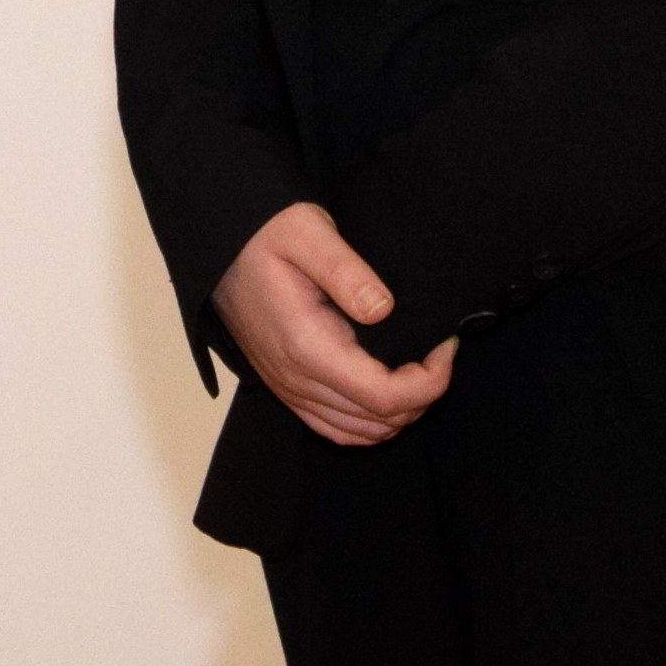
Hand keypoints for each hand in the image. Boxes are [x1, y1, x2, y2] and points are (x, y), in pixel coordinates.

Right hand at [211, 202, 455, 447]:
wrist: (219, 242)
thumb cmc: (265, 232)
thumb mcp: (309, 233)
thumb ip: (347, 272)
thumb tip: (384, 309)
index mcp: (307, 346)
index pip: (384, 396)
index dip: (430, 382)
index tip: (447, 345)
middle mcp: (296, 379)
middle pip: (379, 422)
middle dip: (423, 395)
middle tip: (439, 350)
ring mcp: (288, 388)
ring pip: (359, 433)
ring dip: (399, 412)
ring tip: (420, 369)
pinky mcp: (285, 386)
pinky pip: (334, 428)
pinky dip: (369, 423)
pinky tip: (385, 393)